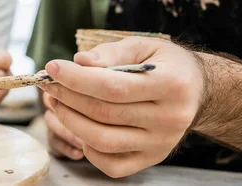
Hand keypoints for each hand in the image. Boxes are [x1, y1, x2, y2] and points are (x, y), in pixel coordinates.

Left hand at [37, 37, 203, 177]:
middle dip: (67, 97)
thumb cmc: (164, 65)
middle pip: (102, 113)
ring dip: (70, 121)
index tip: (52, 68)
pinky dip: (87, 148)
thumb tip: (79, 62)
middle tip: (50, 85)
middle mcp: (169, 119)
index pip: (112, 87)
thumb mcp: (144, 46)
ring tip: (58, 103)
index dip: (76, 79)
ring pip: (102, 141)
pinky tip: (81, 126)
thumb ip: (111, 52)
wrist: (195, 90)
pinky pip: (110, 164)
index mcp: (171, 85)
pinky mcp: (150, 159)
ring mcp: (160, 144)